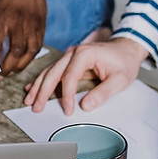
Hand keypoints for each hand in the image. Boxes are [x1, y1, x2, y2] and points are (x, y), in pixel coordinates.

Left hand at [0, 0, 47, 73]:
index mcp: (2, 16)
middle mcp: (19, 22)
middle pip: (14, 51)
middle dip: (5, 68)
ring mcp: (32, 26)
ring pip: (27, 52)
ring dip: (18, 66)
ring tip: (8, 73)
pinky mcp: (41, 28)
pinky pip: (36, 48)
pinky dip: (28, 59)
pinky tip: (20, 64)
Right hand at [24, 35, 146, 114]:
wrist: (128, 49)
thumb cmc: (125, 62)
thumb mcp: (120, 79)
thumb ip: (104, 93)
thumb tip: (86, 105)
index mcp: (85, 54)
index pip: (69, 77)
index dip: (66, 95)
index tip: (68, 110)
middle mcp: (74, 52)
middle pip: (53, 73)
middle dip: (42, 91)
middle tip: (36, 107)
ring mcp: (70, 56)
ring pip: (49, 71)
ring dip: (38, 86)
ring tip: (30, 100)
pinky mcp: (70, 61)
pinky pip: (53, 71)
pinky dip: (43, 81)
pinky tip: (33, 88)